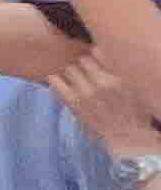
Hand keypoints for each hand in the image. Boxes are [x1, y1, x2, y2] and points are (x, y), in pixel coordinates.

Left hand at [46, 53, 160, 165]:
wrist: (129, 138)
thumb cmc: (134, 112)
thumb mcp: (133, 87)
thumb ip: (118, 69)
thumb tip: (97, 51)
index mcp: (119, 76)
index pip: (97, 51)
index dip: (95, 56)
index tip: (94, 62)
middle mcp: (103, 83)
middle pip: (82, 59)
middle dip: (83, 65)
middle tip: (86, 73)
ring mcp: (87, 93)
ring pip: (70, 69)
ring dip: (72, 73)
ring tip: (76, 80)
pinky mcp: (74, 103)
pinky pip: (55, 81)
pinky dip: (55, 80)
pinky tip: (58, 82)